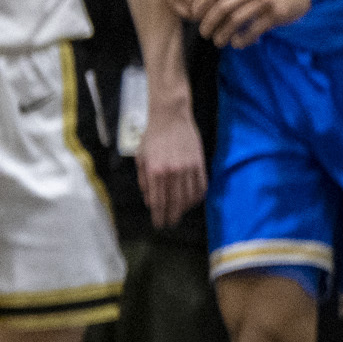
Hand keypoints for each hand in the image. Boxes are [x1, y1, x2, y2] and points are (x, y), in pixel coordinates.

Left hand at [139, 104, 206, 228]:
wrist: (171, 117)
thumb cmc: (153, 137)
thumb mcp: (141, 158)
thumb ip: (144, 181)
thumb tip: (149, 201)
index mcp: (155, 171)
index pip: (158, 202)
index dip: (159, 215)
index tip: (159, 224)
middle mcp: (172, 172)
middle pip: (174, 203)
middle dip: (172, 216)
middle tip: (170, 224)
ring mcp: (188, 168)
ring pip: (189, 197)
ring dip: (184, 209)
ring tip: (179, 214)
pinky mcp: (200, 164)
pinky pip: (201, 187)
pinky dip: (197, 198)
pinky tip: (192, 201)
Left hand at [193, 0, 312, 47]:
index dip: (202, 2)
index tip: (194, 14)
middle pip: (223, 6)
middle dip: (209, 21)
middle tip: (203, 32)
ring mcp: (266, 0)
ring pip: (236, 19)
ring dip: (223, 33)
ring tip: (217, 42)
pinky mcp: (277, 14)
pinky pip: (255, 29)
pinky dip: (243, 39)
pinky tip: (236, 44)